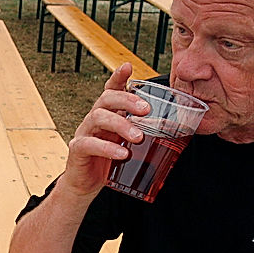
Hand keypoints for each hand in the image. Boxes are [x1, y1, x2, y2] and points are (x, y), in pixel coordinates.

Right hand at [59, 63, 147, 196]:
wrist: (86, 185)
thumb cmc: (110, 162)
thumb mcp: (128, 145)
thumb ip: (145, 133)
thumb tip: (176, 128)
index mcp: (108, 114)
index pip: (111, 90)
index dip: (118, 77)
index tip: (128, 66)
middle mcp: (94, 119)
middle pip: (106, 98)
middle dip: (126, 100)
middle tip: (146, 109)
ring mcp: (84, 133)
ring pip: (98, 118)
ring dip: (120, 124)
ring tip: (138, 137)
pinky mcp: (78, 150)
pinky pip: (89, 144)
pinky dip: (107, 148)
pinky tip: (122, 154)